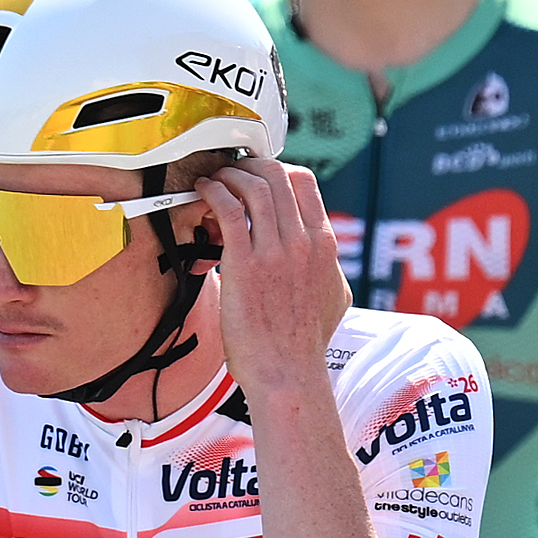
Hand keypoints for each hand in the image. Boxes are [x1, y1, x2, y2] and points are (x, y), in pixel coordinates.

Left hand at [190, 154, 347, 375]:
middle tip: (230, 173)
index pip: (304, 181)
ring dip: (228, 176)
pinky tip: (203, 193)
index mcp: (325, 245)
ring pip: (253, 186)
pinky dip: (214, 192)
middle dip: (247, 166)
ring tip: (213, 182)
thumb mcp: (335, 294)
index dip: (276, 169)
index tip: (256, 175)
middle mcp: (304, 242)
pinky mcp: (245, 264)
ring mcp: (275, 252)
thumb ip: (328, 264)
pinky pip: (230, 210)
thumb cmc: (305, 341)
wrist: (287, 372)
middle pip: (276, 174)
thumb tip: (322, 249)